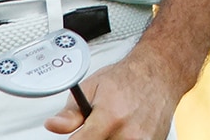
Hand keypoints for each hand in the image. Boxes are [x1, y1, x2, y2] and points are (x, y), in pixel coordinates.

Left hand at [43, 48, 185, 138]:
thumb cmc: (126, 79)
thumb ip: (71, 112)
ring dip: (106, 138)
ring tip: (111, 125)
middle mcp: (129, 134)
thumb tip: (52, 125)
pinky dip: (121, 139)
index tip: (73, 136)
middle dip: (91, 138)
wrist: (157, 76)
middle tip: (94, 125)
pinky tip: (123, 129)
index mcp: (110, 117)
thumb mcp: (92, 88)